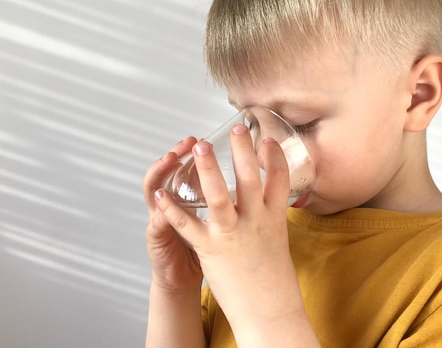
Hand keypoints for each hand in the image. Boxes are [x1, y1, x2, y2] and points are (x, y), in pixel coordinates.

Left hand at [153, 125, 305, 329]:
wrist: (270, 312)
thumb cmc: (274, 280)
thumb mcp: (278, 243)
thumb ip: (271, 219)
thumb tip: (270, 204)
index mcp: (274, 219)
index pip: (279, 180)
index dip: (273, 157)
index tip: (267, 140)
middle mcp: (256, 222)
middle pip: (250, 179)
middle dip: (242, 151)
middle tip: (236, 129)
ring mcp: (232, 235)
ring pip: (218, 196)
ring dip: (207, 169)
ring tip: (198, 147)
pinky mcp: (211, 250)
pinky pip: (188, 225)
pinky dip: (172, 209)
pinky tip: (162, 194)